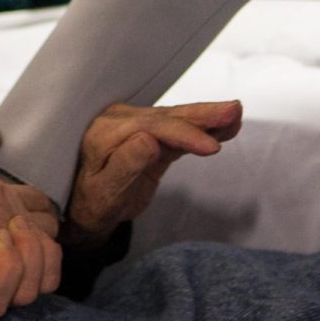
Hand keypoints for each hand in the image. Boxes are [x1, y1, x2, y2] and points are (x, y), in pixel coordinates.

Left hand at [63, 100, 242, 247]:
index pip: (152, 127)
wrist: (84, 209)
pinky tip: (225, 125)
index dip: (184, 135)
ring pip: (176, 118)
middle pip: (167, 116)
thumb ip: (124, 165)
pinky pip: (178, 129)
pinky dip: (202, 127)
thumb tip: (148, 139)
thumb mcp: (104, 193)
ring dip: (207, 117)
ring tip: (235, 113)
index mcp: (105, 132)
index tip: (211, 147)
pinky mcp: (151, 135)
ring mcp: (136, 124)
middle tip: (234, 111)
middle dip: (202, 115)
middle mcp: (120, 121)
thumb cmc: (91, 204)